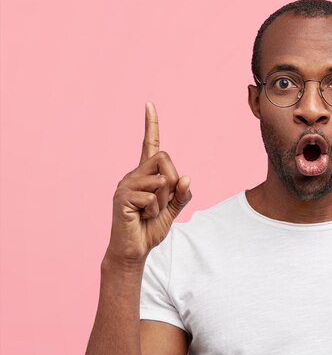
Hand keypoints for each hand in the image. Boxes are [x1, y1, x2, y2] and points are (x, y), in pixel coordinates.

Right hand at [106, 102, 191, 264]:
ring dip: (164, 200)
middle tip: (163, 202)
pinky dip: (154, 210)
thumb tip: (186, 176)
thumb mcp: (173, 209)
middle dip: (173, 181)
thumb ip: (182, 194)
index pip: (149, 144)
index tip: (149, 104)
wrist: (134, 250)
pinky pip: (152, 197)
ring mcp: (126, 184)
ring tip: (149, 212)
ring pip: (161, 179)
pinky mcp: (122, 197)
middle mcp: (134, 174)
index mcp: (146, 174)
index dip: (151, 124)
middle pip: (165, 158)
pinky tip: (141, 217)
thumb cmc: (150, 228)